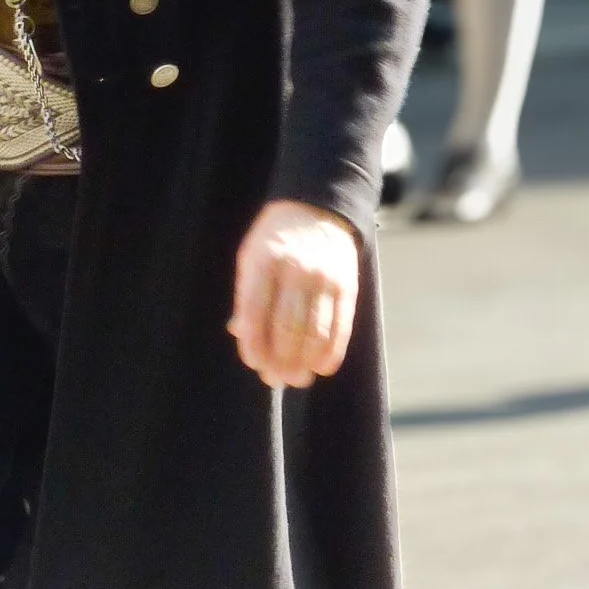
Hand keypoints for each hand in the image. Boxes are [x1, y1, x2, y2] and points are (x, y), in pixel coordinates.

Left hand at [227, 201, 359, 389]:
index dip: (254, 344)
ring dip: (304, 363)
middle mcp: (296, 269)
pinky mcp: (347, 286)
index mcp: (264, 261)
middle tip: (275, 379)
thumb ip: (246, 296)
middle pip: (287, 328)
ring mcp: (325, 278)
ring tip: (296, 378)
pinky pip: (340, 328)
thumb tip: (241, 336)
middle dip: (280, 361)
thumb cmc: (275, 240)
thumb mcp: (251, 257)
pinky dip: (331, 353)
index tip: (254, 363)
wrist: (318, 210)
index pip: (255, 312)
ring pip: (314, 333)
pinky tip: (321, 366)